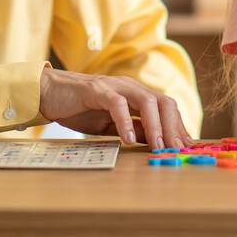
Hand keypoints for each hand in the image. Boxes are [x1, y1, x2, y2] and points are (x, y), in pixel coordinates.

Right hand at [38, 68, 192, 148]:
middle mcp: (131, 87)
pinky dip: (125, 121)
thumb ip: (132, 129)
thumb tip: (153, 143)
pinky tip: (128, 139)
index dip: (178, 126)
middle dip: (173, 126)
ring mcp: (115, 87)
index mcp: (136, 95)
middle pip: (163, 102)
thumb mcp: (111, 124)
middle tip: (177, 149)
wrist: (49, 93)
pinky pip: (117, 104)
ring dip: (156, 125)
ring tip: (159, 146)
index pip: (166, 108)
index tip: (187, 147)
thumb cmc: (80, 109)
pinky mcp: (96, 90)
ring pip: (146, 101)